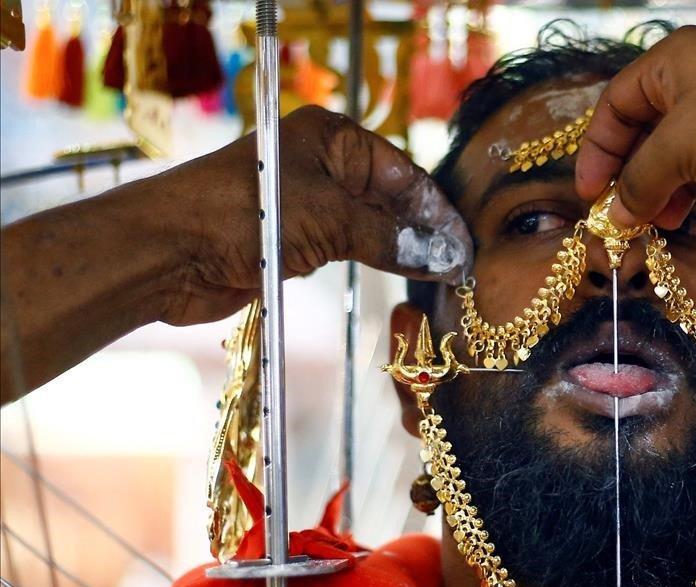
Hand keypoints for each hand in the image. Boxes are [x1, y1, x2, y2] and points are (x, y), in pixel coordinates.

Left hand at [159, 105, 471, 325]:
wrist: (170, 251)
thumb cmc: (242, 213)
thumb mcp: (329, 220)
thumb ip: (390, 238)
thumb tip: (442, 257)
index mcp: (332, 138)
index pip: (402, 172)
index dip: (436, 210)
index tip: (464, 244)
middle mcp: (323, 165)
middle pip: (391, 198)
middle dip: (424, 230)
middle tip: (459, 265)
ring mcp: (310, 204)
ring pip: (372, 226)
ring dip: (403, 250)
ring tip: (439, 275)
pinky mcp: (297, 242)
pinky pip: (350, 249)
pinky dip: (376, 262)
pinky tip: (403, 278)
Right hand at [575, 26, 695, 227]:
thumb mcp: (680, 150)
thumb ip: (640, 181)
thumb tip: (616, 213)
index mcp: (673, 62)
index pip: (616, 105)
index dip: (598, 150)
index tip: (590, 193)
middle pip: (649, 136)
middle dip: (641, 180)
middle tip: (631, 218)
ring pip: (684, 159)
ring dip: (675, 194)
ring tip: (672, 223)